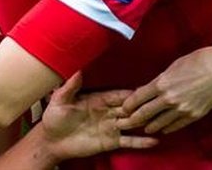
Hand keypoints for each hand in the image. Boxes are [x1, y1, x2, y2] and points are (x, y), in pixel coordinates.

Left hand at [41, 73, 156, 160]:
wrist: (52, 141)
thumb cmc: (54, 118)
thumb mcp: (60, 100)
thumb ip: (70, 87)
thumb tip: (77, 70)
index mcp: (97, 100)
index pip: (117, 95)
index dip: (129, 94)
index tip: (143, 90)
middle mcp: (107, 112)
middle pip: (128, 108)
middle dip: (140, 107)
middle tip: (156, 105)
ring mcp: (111, 127)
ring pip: (131, 123)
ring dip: (144, 122)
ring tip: (160, 121)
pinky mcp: (110, 141)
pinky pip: (128, 141)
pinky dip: (140, 142)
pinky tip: (154, 141)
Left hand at [118, 46, 211, 133]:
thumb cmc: (195, 63)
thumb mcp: (171, 68)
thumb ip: (158, 81)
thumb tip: (147, 90)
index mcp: (161, 84)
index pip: (138, 98)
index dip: (128, 105)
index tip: (123, 108)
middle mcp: (169, 99)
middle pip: (145, 113)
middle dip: (133, 119)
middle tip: (126, 123)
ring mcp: (181, 109)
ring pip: (159, 123)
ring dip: (149, 126)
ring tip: (144, 128)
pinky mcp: (193, 116)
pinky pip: (176, 126)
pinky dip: (167, 129)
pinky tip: (162, 130)